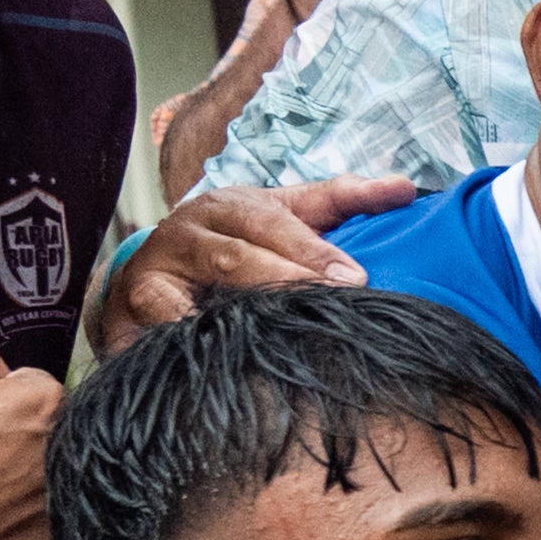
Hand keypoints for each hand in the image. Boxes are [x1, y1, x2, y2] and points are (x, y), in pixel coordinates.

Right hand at [0, 337, 59, 539]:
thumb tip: (2, 367)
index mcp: (43, 405)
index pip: (36, 387)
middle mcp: (74, 453)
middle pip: (54, 433)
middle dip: (21, 442)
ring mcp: (77, 505)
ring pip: (59, 479)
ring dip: (28, 484)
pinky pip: (59, 525)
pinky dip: (31, 525)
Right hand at [92, 174, 398, 350]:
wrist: (149, 278)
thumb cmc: (236, 244)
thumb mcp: (285, 216)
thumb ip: (343, 201)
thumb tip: (406, 187)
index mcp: (232, 204)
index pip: (275, 219)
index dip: (312, 247)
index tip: (355, 277)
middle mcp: (191, 227)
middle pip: (241, 249)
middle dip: (289, 275)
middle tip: (336, 298)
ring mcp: (158, 264)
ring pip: (202, 281)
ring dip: (244, 304)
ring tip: (284, 327)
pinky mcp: (134, 303)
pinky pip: (160, 317)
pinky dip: (184, 332)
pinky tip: (218, 352)